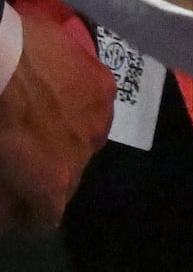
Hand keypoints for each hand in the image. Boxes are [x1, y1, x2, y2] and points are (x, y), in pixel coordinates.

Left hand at [0, 0, 110, 231]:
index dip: (26, 213)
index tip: (11, 202)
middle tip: (22, 157)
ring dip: (65, 139)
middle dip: (47, 174)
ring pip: (85, 140)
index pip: (48, 217)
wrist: (0, 53)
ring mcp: (99, 115)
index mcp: (54, 180)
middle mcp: (87, 153)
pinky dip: (75, 106)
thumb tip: (11, 218)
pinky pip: (92, 105)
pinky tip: (53, 92)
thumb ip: (4, 198)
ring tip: (39, 120)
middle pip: (69, 178)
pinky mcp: (103, 82)